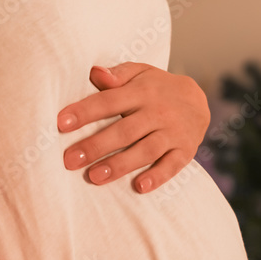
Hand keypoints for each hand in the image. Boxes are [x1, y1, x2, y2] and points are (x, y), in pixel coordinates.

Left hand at [57, 63, 209, 193]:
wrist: (199, 101)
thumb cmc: (157, 88)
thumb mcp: (140, 73)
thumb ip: (117, 75)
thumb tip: (94, 72)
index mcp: (142, 92)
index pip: (109, 101)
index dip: (85, 112)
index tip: (61, 123)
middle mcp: (158, 112)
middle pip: (125, 130)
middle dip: (96, 146)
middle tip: (70, 160)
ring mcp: (173, 133)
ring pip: (145, 150)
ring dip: (120, 165)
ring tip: (94, 177)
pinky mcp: (185, 151)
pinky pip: (172, 165)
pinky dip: (157, 177)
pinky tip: (139, 186)